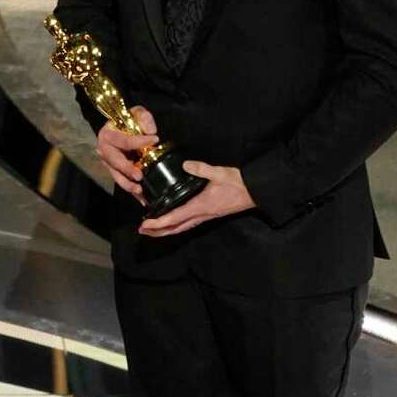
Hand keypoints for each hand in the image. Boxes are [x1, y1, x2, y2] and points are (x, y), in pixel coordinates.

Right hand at [96, 105, 159, 203]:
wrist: (124, 130)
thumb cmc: (130, 121)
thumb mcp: (137, 113)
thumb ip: (144, 118)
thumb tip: (151, 132)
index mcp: (108, 134)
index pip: (123, 139)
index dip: (138, 140)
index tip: (155, 139)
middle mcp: (104, 150)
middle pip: (114, 161)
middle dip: (126, 169)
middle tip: (139, 175)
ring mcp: (109, 163)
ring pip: (116, 175)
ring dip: (127, 184)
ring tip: (140, 190)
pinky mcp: (116, 173)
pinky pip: (123, 183)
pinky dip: (132, 192)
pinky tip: (143, 200)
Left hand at [138, 162, 255, 236]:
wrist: (254, 192)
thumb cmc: (237, 183)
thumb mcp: (219, 173)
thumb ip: (201, 169)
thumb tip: (185, 164)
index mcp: (200, 206)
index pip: (175, 218)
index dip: (159, 223)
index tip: (145, 225)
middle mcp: (201, 215)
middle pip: (176, 228)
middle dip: (158, 231)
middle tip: (142, 231)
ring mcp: (205, 216)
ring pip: (182, 227)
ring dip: (166, 230)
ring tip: (152, 230)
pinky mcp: (209, 214)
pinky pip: (189, 223)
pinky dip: (176, 225)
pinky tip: (172, 222)